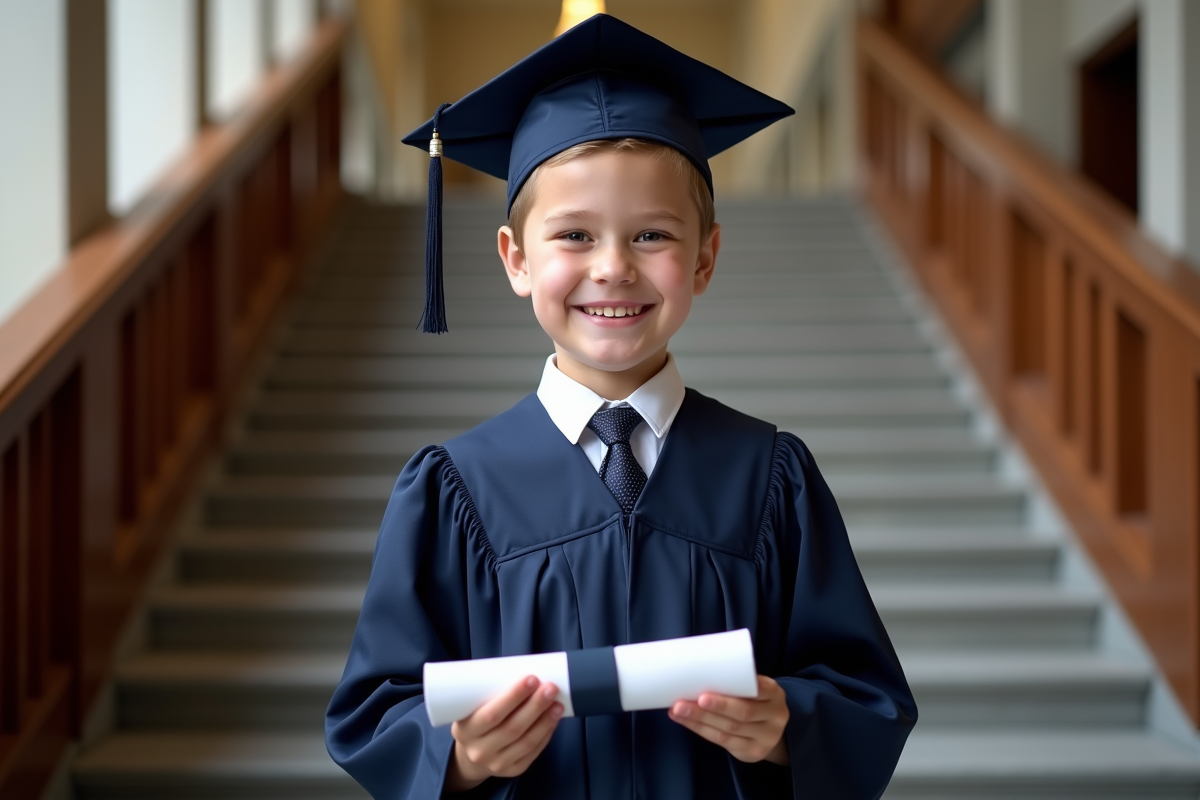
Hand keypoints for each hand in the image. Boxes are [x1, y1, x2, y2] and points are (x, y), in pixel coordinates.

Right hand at [444, 676, 563, 791]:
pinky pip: (533, 752)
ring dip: (545, 721)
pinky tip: (554, 719)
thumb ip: (491, 695)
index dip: (513, 697)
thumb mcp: (472, 708)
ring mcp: (496, 764)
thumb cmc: (476, 721)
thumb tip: (527, 675)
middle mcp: (479, 751)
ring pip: (526, 742)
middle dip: (535, 706)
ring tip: (557, 703)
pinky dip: (546, 734)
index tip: (532, 679)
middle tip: (550, 687)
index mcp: (465, 731)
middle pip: (512, 728)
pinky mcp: (513, 771)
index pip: (491, 714)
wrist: (471, 755)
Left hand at [668, 675, 789, 764]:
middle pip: (742, 712)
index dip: (738, 689)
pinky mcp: (753, 752)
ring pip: (729, 729)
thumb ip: (736, 682)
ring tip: (677, 710)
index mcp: (775, 694)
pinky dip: (701, 730)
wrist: (770, 729)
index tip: (714, 687)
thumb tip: (697, 670)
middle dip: (713, 707)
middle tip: (684, 701)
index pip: (760, 690)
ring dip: (699, 719)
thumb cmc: (753, 699)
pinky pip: (723, 742)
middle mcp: (775, 716)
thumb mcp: (754, 688)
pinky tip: (685, 721)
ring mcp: (766, 738)